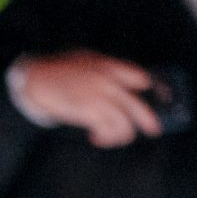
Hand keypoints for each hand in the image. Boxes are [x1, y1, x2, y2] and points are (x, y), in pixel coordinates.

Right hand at [12, 52, 161, 148]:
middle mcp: (108, 83)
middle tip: (154, 130)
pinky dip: (104, 138)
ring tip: (113, 138)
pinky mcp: (88, 113)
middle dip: (149, 120)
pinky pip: (106, 131)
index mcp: (109, 67)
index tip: (159, 97)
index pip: (140, 78)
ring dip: (120, 135)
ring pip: (124, 124)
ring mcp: (99, 99)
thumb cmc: (58, 70)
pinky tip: (96, 138)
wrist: (37, 80)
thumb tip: (121, 81)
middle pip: (138, 106)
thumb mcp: (86, 59)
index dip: (152, 89)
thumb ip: (105, 67)